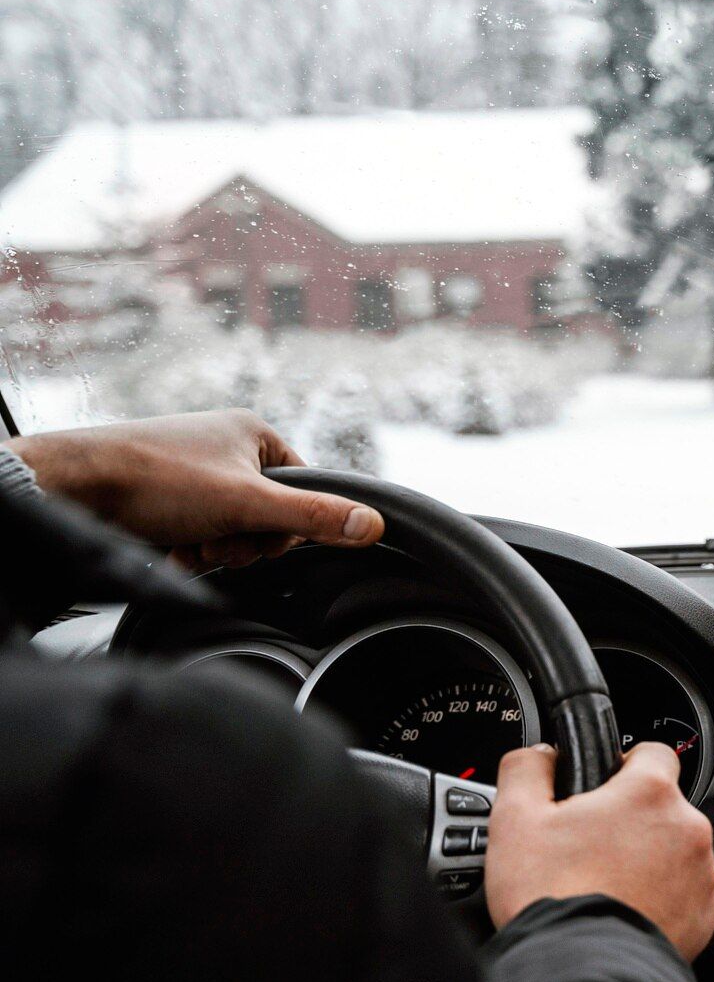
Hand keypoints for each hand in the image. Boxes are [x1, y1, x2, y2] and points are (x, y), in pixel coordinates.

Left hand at [7, 409, 384, 567]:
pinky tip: (170, 547)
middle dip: (245, 540)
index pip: (303, 489)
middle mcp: (225, 446)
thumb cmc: (155, 481)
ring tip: (188, 541)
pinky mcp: (166, 494)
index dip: (287, 524)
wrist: (73, 487)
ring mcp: (194, 470)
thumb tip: (374, 525)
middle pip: (268, 514)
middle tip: (216, 539)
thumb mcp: (247, 504)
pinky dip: (190, 548)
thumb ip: (313, 517)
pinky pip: (200, 532)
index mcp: (253, 433)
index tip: (257, 531)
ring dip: (216, 547)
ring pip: (232, 528)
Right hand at [486, 741, 713, 959]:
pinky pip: (683, 896)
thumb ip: (527, 770)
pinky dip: (658, 900)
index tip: (605, 786)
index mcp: (649, 793)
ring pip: (673, 853)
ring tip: (602, 886)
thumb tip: (538, 756)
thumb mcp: (515, 819)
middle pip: (661, 808)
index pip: (652, 752)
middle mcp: (687, 829)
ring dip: (646, 862)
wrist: (579, 974)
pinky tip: (621, 912)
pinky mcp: (703, 917)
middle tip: (589, 848)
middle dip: (629, 822)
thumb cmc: (552, 897)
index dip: (624, 765)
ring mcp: (700, 876)